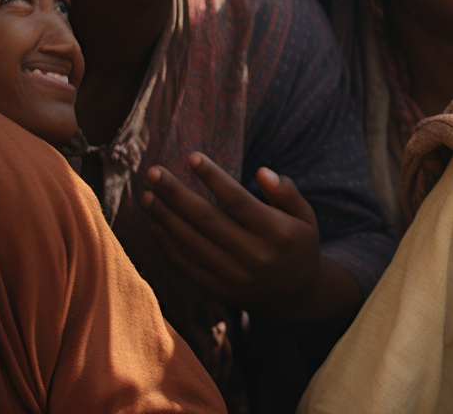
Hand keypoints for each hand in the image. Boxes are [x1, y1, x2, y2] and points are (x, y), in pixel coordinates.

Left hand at [141, 153, 322, 318]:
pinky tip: (155, 224)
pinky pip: (186, 266)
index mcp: (277, 232)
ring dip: (164, 217)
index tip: (192, 157)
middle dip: (175, 193)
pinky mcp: (219, 290)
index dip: (213, 177)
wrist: (299, 296)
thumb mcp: (306, 216)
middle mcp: (255, 255)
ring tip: (147, 195)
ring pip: (190, 242)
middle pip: (206, 219)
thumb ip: (286, 193)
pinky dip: (166, 245)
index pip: (238, 200)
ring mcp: (235, 276)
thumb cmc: (299, 246)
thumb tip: (261, 171)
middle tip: (154, 173)